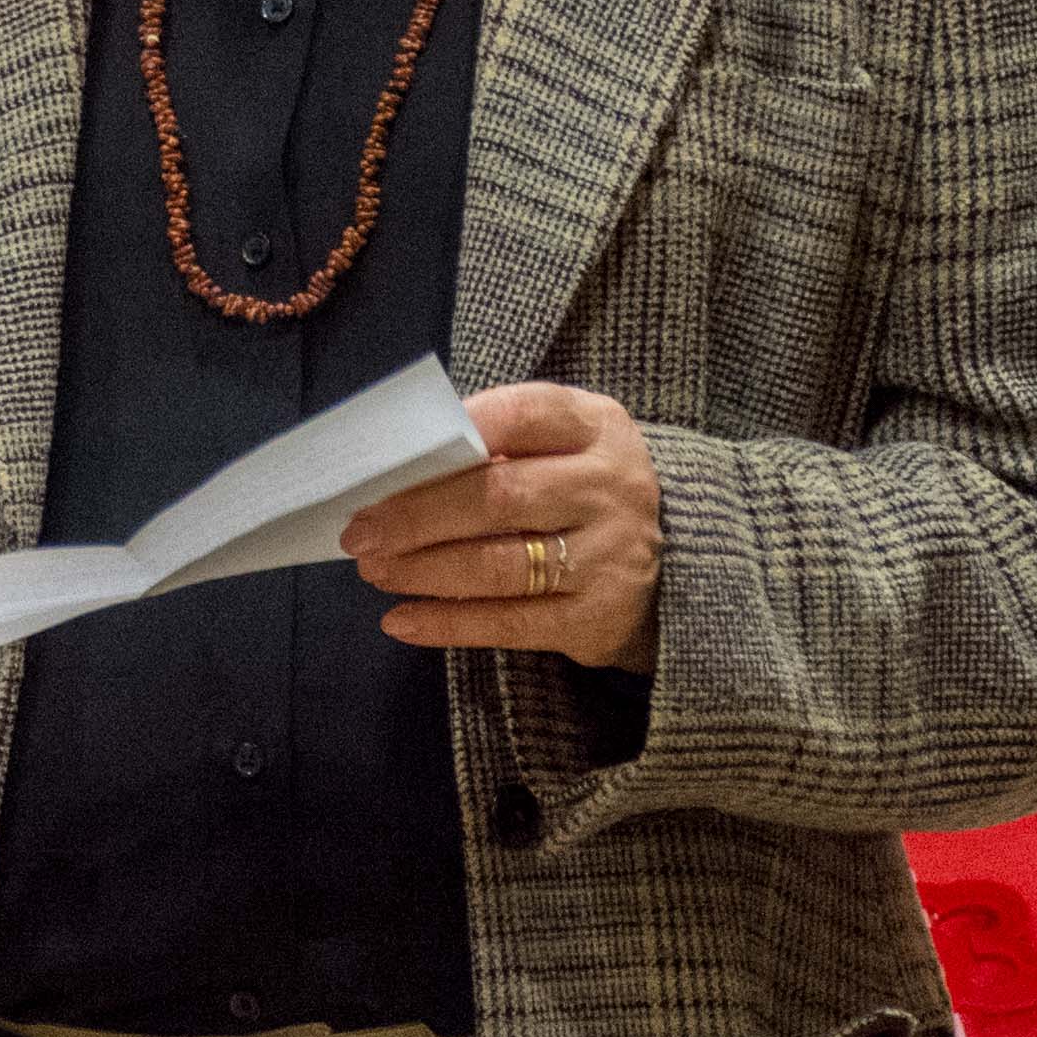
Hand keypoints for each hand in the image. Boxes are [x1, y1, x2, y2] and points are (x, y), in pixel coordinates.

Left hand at [349, 385, 665, 668]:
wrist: (676, 567)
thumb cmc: (585, 493)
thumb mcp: (566, 448)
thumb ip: (502, 446)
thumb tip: (402, 468)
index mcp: (599, 429)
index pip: (526, 413)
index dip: (462, 427)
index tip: (400, 450)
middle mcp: (610, 488)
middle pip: (499, 495)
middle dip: (417, 514)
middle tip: (360, 529)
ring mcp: (608, 556)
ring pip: (498, 564)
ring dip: (422, 569)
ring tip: (374, 569)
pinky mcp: (596, 619)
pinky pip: (508, 622)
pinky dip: (447, 622)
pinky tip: (401, 620)